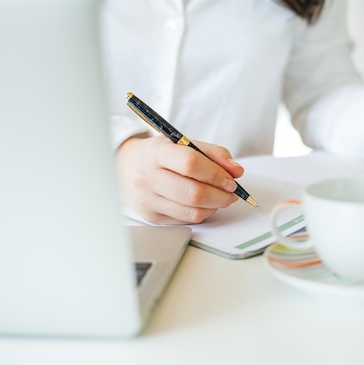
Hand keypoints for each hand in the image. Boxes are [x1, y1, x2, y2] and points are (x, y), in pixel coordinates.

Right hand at [116, 135, 242, 223]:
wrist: (127, 167)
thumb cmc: (160, 155)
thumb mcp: (184, 143)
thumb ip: (213, 154)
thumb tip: (236, 170)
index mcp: (157, 153)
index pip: (190, 163)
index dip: (216, 173)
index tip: (230, 178)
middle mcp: (148, 177)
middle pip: (193, 193)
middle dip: (221, 195)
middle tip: (231, 191)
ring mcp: (148, 199)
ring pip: (192, 211)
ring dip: (215, 206)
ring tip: (221, 197)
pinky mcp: (152, 216)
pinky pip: (186, 220)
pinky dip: (203, 213)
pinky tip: (205, 204)